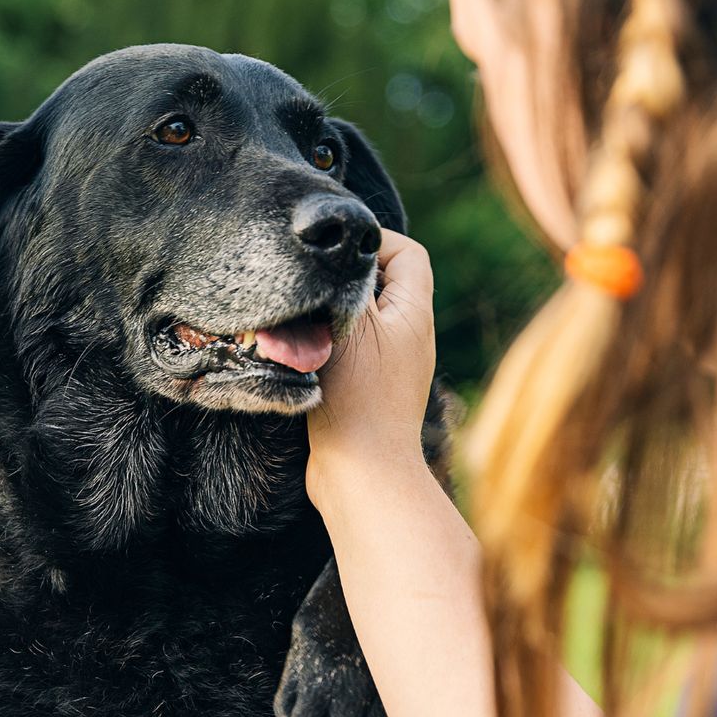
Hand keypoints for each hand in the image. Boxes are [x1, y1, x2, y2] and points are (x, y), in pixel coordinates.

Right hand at [307, 229, 435, 504]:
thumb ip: (349, 280)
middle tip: (312, 282)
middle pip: (383, 283)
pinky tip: (301, 353)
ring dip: (331, 313)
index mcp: (414, 313)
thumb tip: (342, 249)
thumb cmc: (358, 397)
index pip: (408, 253)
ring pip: (362, 318)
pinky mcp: (370, 391)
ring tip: (302, 320)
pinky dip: (327, 344)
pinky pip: (351, 350)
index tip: (335, 252)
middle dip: (345, 278)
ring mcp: (392, 365)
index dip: (374, 241)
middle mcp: (410, 336)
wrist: (362, 474)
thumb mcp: (352, 324)